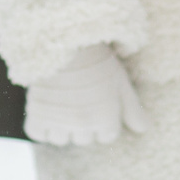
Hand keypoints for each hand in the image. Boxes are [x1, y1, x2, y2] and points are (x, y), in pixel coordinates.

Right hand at [23, 45, 149, 145]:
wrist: (63, 40)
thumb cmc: (96, 59)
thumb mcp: (120, 82)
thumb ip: (133, 109)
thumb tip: (143, 129)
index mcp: (105, 118)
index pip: (106, 137)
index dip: (103, 120)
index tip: (97, 101)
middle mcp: (83, 124)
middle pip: (83, 139)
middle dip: (83, 123)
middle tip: (79, 98)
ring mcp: (59, 121)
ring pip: (61, 139)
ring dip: (61, 126)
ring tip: (62, 103)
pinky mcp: (36, 115)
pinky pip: (38, 134)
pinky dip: (40, 126)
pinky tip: (46, 109)